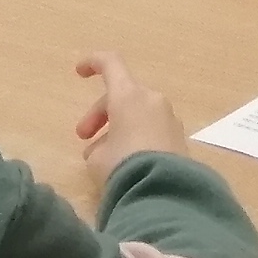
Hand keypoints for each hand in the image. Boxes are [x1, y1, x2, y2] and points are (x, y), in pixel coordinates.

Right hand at [72, 51, 185, 183]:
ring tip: (102, 158)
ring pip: (138, 114)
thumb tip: (105, 149)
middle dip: (100, 114)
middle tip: (83, 139)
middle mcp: (153, 101)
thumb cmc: (123, 166)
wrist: (164, 194)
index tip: (78, 72)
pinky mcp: (180, 140)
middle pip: (122, 95)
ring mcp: (170, 119)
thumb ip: (97, 147)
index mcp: (129, 96)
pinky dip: (136, 139)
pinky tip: (126, 163)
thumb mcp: (97, 159)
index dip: (92, 63)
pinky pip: (152, 130)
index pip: (111, 64)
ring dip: (118, 129)